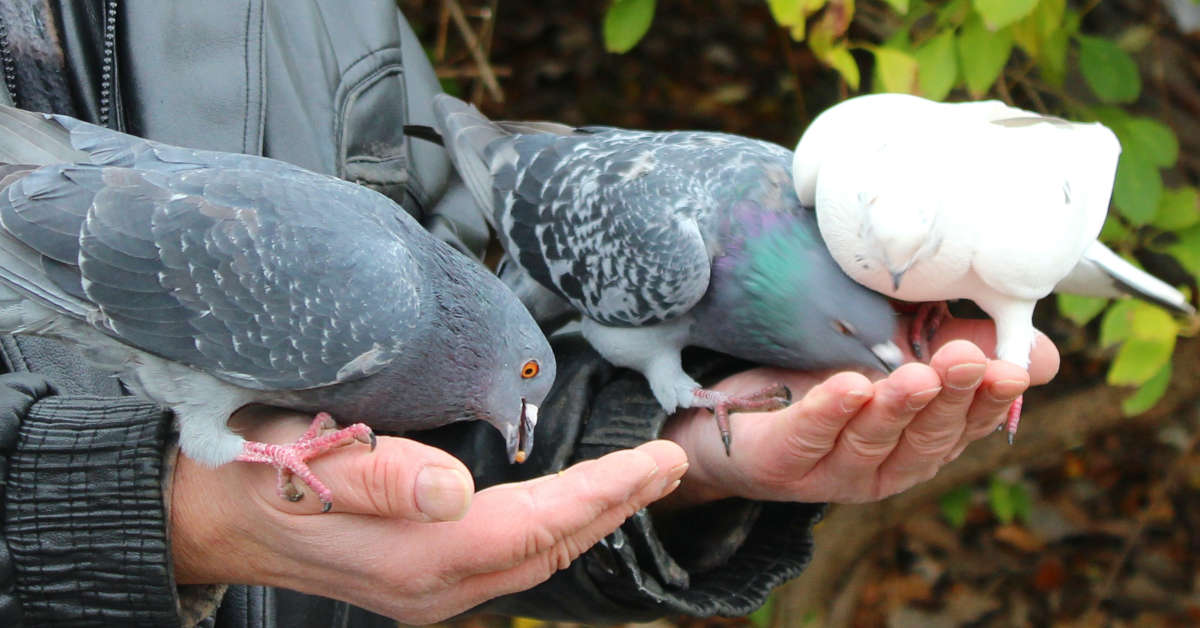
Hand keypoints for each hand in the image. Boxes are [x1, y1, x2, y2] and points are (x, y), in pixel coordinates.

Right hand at [171, 408, 687, 623]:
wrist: (212, 516)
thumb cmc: (257, 473)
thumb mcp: (306, 460)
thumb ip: (383, 477)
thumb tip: (457, 493)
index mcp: (416, 557)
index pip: (535, 527)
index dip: (603, 494)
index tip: (659, 461)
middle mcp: (435, 588)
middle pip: (549, 549)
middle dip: (615, 506)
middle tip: (671, 463)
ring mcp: (431, 594)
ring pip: (535, 560)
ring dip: (592, 520)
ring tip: (638, 482)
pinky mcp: (423, 584)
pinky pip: (512, 562)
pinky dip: (554, 530)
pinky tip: (568, 509)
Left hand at [659, 317, 1058, 507]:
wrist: (734, 415)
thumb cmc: (826, 380)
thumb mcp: (897, 355)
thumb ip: (962, 349)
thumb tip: (1042, 357)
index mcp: (919, 443)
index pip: (965, 428)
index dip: (989, 403)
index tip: (1009, 371)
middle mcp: (883, 466)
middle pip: (924, 438)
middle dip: (949, 400)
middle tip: (967, 361)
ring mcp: (831, 471)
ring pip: (870, 440)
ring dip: (897, 408)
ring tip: (917, 374)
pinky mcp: (781, 462)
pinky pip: (807, 437)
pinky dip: (829, 412)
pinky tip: (849, 387)